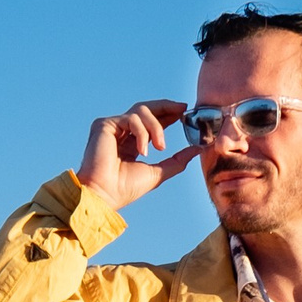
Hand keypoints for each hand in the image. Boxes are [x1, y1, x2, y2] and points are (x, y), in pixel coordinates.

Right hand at [78, 98, 199, 210]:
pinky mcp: (104, 125)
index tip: (184, 111)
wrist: (105, 194)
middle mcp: (120, 131)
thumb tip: (198, 149)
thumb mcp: (158, 172)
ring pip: (141, 111)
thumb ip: (177, 160)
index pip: (151, 121)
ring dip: (156, 127)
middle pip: (145, 108)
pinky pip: (131, 118)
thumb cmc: (126, 188)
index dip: (168, 113)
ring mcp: (111, 127)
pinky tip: (143, 150)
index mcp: (131, 142)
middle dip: (166, 106)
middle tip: (182, 109)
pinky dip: (142, 133)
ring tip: (161, 147)